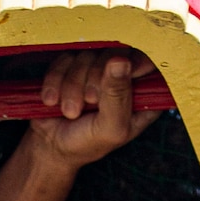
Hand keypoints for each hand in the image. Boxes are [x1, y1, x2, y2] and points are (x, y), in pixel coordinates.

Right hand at [29, 48, 159, 169]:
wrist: (49, 147)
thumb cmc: (86, 144)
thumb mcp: (110, 128)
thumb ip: (117, 96)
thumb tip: (121, 60)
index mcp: (141, 96)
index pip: (149, 64)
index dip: (135, 62)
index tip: (121, 68)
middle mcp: (120, 78)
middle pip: (115, 53)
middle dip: (95, 79)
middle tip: (89, 103)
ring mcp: (95, 70)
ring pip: (86, 55)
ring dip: (72, 85)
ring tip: (70, 111)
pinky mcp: (70, 66)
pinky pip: (64, 59)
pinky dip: (55, 80)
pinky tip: (53, 101)